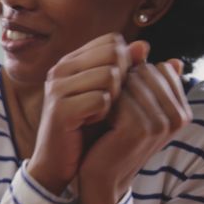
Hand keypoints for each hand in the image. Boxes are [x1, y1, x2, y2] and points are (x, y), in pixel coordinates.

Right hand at [27, 34, 138, 194]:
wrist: (58, 162)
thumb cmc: (85, 128)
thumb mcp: (108, 94)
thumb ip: (125, 69)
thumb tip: (145, 46)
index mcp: (71, 61)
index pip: (113, 41)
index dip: (125, 62)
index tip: (115, 87)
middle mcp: (61, 68)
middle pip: (114, 54)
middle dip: (122, 79)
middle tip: (108, 102)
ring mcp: (58, 87)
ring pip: (109, 75)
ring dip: (113, 98)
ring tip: (97, 113)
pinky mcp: (60, 108)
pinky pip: (101, 100)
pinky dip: (103, 114)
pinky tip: (90, 123)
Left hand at [78, 58, 190, 203]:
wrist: (100, 178)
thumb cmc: (113, 139)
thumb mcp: (134, 108)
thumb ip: (147, 81)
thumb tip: (164, 54)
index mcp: (182, 111)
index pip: (158, 68)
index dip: (134, 79)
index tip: (124, 104)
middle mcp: (178, 117)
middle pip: (146, 72)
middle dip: (123, 84)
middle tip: (113, 112)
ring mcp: (162, 123)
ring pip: (132, 82)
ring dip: (113, 95)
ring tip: (108, 118)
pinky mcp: (142, 128)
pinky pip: (120, 97)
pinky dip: (105, 105)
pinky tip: (102, 123)